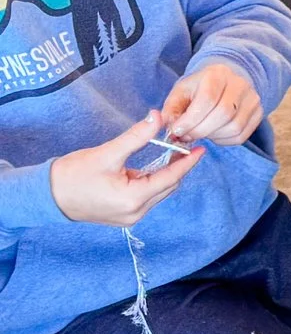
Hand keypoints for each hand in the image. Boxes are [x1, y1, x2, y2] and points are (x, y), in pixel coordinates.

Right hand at [48, 115, 202, 226]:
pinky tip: (154, 166)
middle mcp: (135, 212)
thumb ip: (136, 136)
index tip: (201, 148)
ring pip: (158, 192)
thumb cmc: (72, 175)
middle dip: (178, 166)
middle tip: (186, 145)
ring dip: (166, 174)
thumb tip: (158, 116)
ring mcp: (129, 217)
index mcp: (134, 199)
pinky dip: (153, 182)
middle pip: (168, 186)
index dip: (188, 162)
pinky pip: (147, 197)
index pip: (171, 178)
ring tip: (173, 153)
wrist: (47, 196)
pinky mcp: (123, 216)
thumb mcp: (107, 153)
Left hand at [162, 62, 263, 145]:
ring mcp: (253, 99)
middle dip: (200, 131)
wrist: (225, 81)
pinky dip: (224, 141)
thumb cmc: (198, 88)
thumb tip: (165, 127)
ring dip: (212, 137)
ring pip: (234, 127)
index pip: (207, 99)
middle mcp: (240, 84)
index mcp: (217, 74)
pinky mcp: (258, 113)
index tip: (176, 130)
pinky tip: (213, 134)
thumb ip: (171, 110)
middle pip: (223, 114)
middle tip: (185, 136)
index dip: (190, 120)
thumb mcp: (181, 92)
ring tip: (199, 133)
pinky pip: (241, 136)